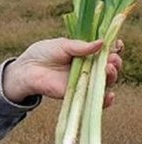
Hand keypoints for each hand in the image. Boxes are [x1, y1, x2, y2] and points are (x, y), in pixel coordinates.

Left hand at [2, 37, 122, 104]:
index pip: (106, 52)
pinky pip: (95, 100)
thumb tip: (102, 43)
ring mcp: (84, 81)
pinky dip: (105, 100)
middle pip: (110, 67)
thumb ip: (81, 46)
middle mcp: (89, 68)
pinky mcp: (78, 94)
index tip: (117, 44)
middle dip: (114, 63)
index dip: (114, 49)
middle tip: (111, 59)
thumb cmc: (43, 54)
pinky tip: (109, 94)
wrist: (27, 69)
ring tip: (107, 69)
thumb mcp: (62, 45)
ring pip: (105, 82)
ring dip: (111, 76)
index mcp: (86, 53)